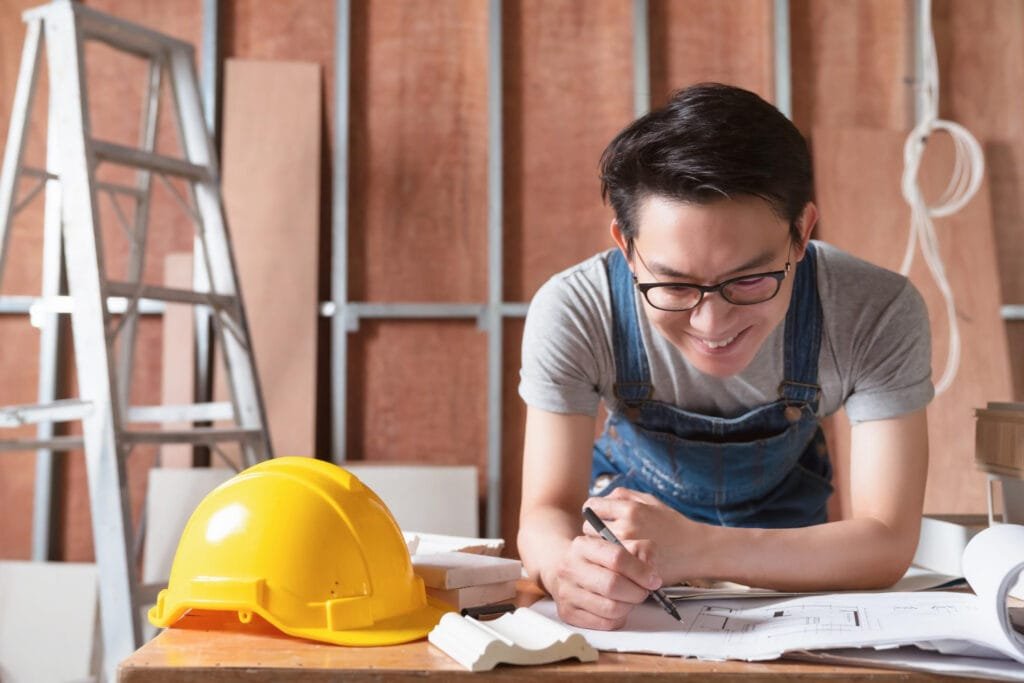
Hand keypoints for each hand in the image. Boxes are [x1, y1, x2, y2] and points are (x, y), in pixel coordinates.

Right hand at [545, 531, 662, 630]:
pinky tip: (618, 607)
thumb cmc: (597, 559)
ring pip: (611, 608)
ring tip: (629, 598)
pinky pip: (605, 623)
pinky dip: (619, 618)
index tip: (653, 579)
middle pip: (612, 585)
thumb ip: (640, 551)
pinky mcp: (568, 613)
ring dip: (629, 606)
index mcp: (583, 546)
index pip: (616, 558)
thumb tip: (651, 574)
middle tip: (643, 591)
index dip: (640, 571)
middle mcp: (570, 568)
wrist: (564, 569)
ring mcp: (567, 592)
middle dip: (637, 592)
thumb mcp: (617, 544)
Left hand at [583, 487, 698, 584]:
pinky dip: (609, 563)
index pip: (592, 507)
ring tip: (610, 550)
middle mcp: (626, 526)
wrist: (696, 550)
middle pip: (589, 528)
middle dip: (594, 531)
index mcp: (630, 508)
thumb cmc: (674, 526)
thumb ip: (625, 495)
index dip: (592, 512)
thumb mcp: (651, 501)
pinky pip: (607, 563)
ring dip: (600, 548)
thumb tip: (603, 497)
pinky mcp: (632, 566)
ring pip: (595, 548)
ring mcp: (628, 548)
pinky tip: (617, 561)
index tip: (596, 518)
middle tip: (603, 536)